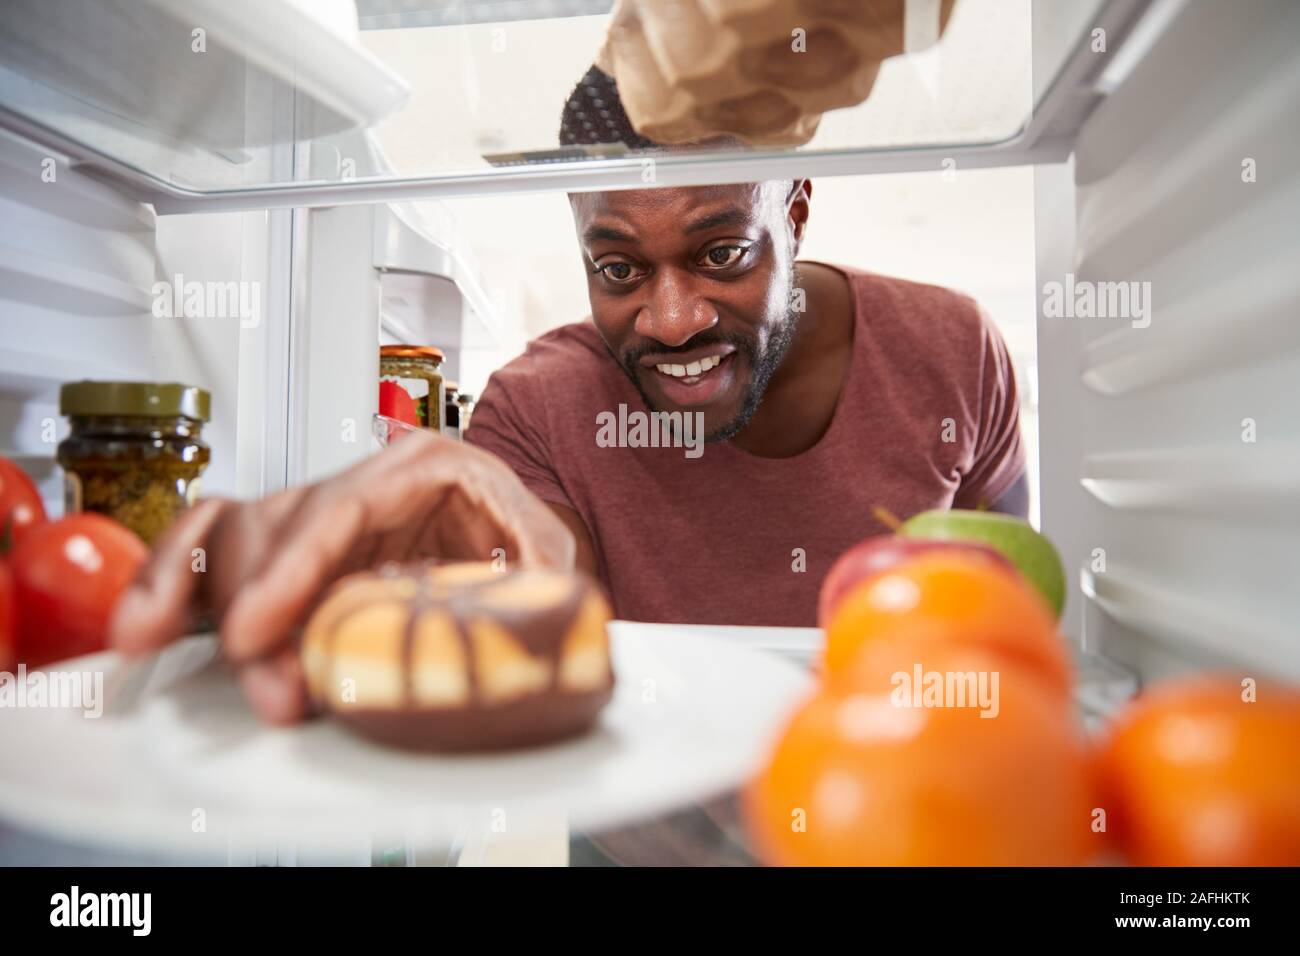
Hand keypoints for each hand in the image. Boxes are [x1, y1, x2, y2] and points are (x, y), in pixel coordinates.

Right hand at [108, 430, 573, 722]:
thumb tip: (529, 621)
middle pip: (276, 528)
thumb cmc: (519, 532)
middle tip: (273, 689)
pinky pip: (214, 548)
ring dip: (207, 605)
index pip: (338, 508)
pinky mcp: (293, 552)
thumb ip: (539, 578)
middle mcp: (359, 482)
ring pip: (234, 538)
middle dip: (256, 611)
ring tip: (218, 671)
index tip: (257, 631)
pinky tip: (147, 623)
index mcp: (421, 465)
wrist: (511, 535)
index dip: (289, 570)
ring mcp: (318, 514)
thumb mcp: (547, 549)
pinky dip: (174, 582)